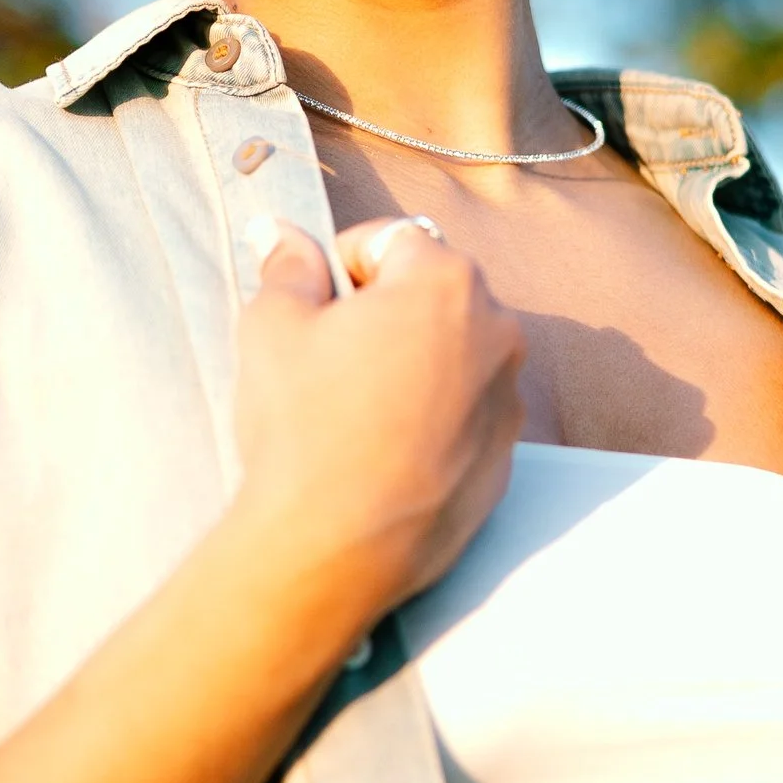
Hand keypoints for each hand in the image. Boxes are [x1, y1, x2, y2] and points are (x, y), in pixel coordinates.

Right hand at [231, 215, 526, 640]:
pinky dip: (432, 419)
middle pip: (433, 295)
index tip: (316, 307)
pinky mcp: (506, 460)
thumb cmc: (304, 428)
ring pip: (454, 356)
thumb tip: (282, 234)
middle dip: (385, 313)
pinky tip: (382, 452)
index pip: (390, 240)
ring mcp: (509, 400)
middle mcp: (497, 333)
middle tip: (330, 360)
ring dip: (413, 365)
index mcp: (445, 283)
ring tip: (355, 412)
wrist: (334, 548)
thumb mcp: (273, 328)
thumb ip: (287, 267)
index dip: (342, 266)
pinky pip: (466, 415)